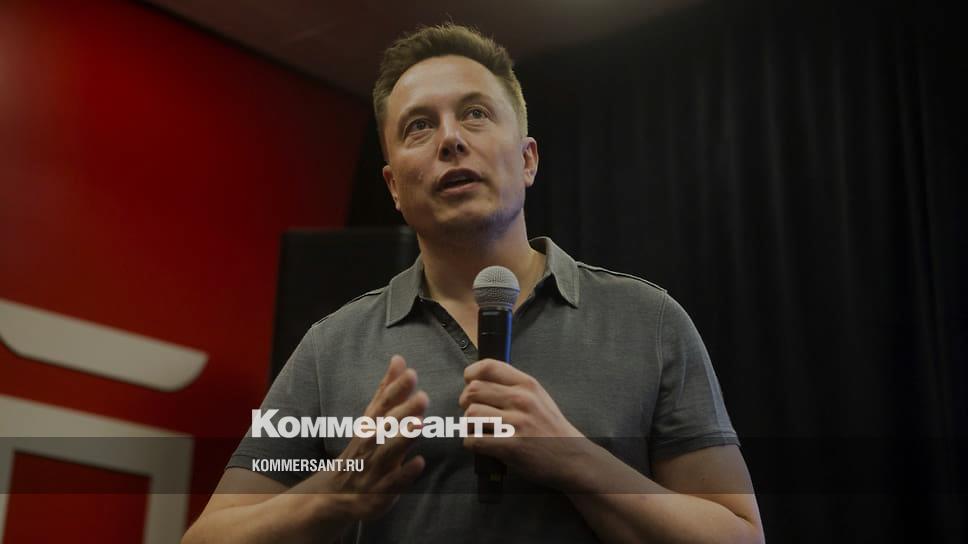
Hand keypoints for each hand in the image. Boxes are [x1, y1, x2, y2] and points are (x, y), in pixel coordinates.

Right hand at [305, 355, 427, 521]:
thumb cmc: (360, 451)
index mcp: (370, 426)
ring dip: (403, 439)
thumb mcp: (371, 419)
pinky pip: (390, 485)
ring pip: (387, 453)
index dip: (396, 389)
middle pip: (386, 426)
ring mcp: (372, 469)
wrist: (330, 496)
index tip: (411, 373)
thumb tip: (398, 359)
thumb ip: (387, 390)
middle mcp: (370, 445)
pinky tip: (419, 463)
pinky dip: (404, 475)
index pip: (382, 404)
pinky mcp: (377, 493)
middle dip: (403, 411)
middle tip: (423, 397)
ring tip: (420, 425)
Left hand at [458, 358, 588, 488]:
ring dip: (469, 425)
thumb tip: (479, 380)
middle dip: (465, 402)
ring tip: (479, 430)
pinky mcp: (511, 446)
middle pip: (473, 391)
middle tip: (473, 412)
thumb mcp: (539, 397)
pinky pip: (474, 439)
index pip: (488, 366)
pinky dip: (472, 443)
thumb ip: (513, 386)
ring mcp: (517, 423)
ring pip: (471, 415)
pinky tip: (482, 444)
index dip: (471, 375)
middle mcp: (521, 400)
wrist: (572, 457)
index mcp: (527, 384)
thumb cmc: (550, 428)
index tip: (470, 384)